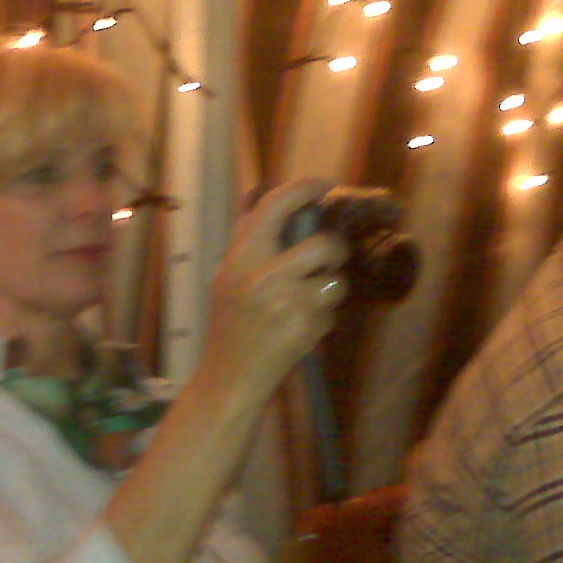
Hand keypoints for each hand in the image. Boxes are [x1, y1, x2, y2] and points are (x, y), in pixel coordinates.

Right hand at [199, 178, 349, 397]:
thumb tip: (274, 204)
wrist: (229, 377)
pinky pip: (331, 312)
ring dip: (329, 292)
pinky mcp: (305, 327)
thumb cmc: (231, 326)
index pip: (274, 206)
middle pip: (323, 244)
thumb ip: (250, 245)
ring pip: (334, 281)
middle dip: (335, 251)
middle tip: (330, 258)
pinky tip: (299, 330)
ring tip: (307, 305)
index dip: (304, 189)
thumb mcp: (227, 279)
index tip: (323, 185)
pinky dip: (322, 320)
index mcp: (240, 258)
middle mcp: (262, 275)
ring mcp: (286, 302)